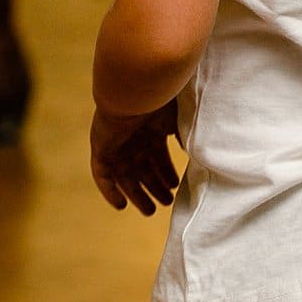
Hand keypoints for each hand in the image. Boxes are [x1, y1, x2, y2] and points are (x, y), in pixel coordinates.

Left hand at [91, 100, 180, 215]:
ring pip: (126, 177)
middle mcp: (133, 139)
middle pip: (143, 169)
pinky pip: (102, 177)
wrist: (134, 91)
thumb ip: (188, 139)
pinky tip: (121, 205)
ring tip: (151, 210)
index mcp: (151, 130)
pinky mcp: (101, 150)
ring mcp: (117, 145)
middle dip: (155, 186)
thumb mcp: (180, 122)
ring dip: (138, 194)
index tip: (176, 186)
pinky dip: (110, 192)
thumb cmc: (160, 101)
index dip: (167, 173)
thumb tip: (200, 156)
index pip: (158, 156)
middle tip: (168, 202)